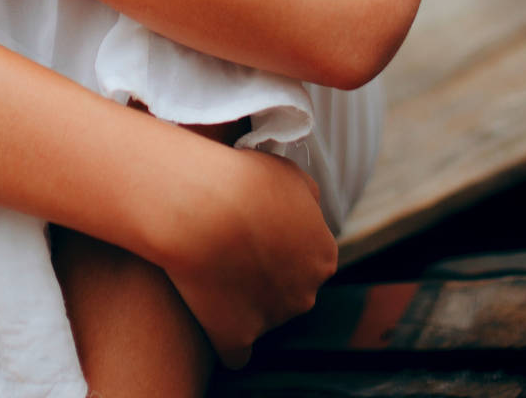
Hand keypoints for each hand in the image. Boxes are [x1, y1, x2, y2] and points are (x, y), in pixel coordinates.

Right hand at [159, 148, 336, 367]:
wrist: (202, 205)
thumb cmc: (243, 180)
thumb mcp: (289, 174)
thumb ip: (307, 200)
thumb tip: (308, 212)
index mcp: (323, 255)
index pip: (307, 261)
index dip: (276, 247)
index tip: (250, 233)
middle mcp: (306, 293)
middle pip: (289, 293)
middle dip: (264, 278)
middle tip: (228, 250)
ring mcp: (272, 319)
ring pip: (261, 317)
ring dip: (241, 302)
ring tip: (209, 272)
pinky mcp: (237, 338)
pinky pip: (234, 351)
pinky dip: (223, 338)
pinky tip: (208, 318)